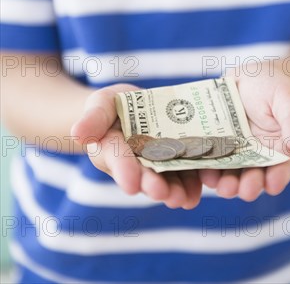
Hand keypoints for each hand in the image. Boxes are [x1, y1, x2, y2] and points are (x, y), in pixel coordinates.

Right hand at [71, 84, 201, 208]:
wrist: (135, 107)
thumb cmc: (112, 106)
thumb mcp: (100, 104)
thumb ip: (92, 118)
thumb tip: (77, 133)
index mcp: (112, 150)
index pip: (117, 159)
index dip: (124, 170)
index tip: (131, 182)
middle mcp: (134, 164)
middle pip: (144, 176)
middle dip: (152, 185)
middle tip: (161, 192)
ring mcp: (157, 166)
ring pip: (165, 181)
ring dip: (174, 191)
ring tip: (182, 198)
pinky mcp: (179, 161)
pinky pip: (185, 175)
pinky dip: (191, 185)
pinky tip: (198, 191)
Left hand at [199, 64, 289, 200]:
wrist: (249, 77)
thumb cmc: (275, 87)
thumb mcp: (288, 99)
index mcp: (285, 150)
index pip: (283, 168)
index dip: (279, 177)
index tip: (273, 185)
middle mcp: (261, 157)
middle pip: (256, 175)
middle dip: (251, 185)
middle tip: (246, 192)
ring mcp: (238, 153)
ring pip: (234, 172)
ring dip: (229, 183)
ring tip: (224, 188)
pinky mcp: (218, 146)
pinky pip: (213, 160)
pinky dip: (209, 169)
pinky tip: (206, 174)